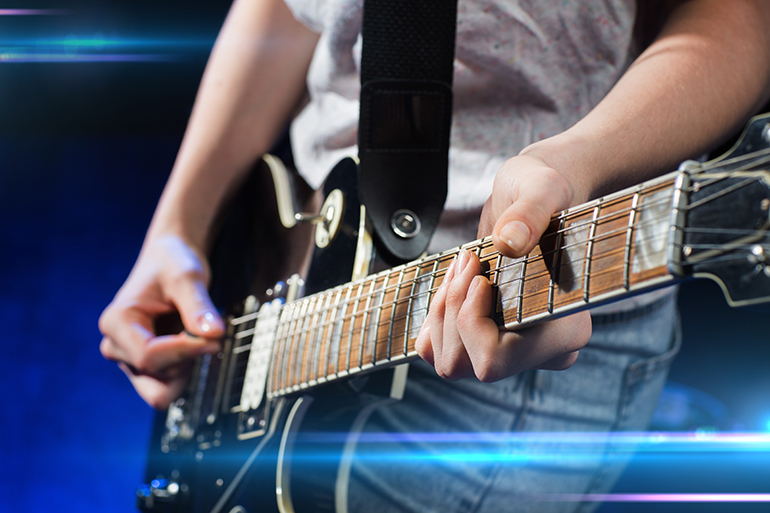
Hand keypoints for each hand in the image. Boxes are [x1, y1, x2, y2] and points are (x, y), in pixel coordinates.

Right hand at [99, 235, 224, 408]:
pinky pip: (168, 386)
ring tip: (192, 334)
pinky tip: (189, 343)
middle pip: (156, 376)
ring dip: (187, 367)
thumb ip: (199, 307)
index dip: (186, 351)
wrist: (168, 262)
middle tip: (202, 332)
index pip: (149, 357)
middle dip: (186, 360)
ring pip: (162, 390)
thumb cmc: (173, 264)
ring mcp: (128, 359)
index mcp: (116, 322)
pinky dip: (186, 369)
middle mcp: (116, 345)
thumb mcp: (188, 278)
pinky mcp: (143, 368)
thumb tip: (214, 335)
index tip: (214, 337)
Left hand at [415, 154, 592, 381]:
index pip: (496, 359)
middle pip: (468, 365)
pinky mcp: (492, 343)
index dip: (471, 320)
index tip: (480, 275)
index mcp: (566, 330)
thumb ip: (530, 212)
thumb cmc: (545, 193)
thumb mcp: (541, 189)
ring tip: (462, 268)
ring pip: (452, 364)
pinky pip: (444, 355)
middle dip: (452, 311)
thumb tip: (509, 243)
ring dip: (442, 313)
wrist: (535, 199)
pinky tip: (453, 286)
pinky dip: (436, 323)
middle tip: (467, 261)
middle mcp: (544, 352)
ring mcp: (517, 352)